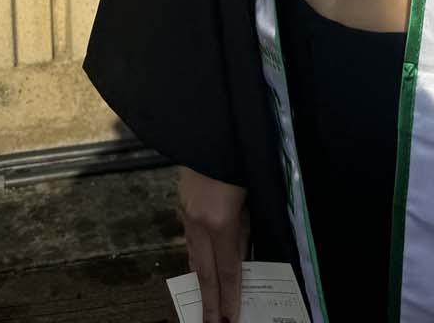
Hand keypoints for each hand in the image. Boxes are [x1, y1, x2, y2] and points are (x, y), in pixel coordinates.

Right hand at [177, 165, 249, 322]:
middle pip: (205, 271)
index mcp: (219, 220)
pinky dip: (196, 258)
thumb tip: (240, 257)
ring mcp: (187, 213)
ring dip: (201, 281)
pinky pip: (190, 239)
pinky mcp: (182, 204)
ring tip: (207, 304)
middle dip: (210, 301)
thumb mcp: (250, 198)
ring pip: (194, 256)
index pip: (227, 269)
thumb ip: (244, 230)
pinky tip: (199, 268)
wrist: (211, 129)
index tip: (230, 318)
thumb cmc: (239, 158)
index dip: (229, 296)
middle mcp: (199, 221)